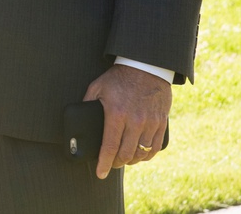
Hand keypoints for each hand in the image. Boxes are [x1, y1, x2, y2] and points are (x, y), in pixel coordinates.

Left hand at [83, 64, 171, 178]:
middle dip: (116, 163)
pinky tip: (139, 155)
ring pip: (141, 154)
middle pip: (126, 154)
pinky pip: (154, 148)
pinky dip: (146, 156)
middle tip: (110, 164)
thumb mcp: (97, 86)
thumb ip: (88, 103)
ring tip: (123, 159)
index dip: (104, 163)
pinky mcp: (161, 123)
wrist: (145, 67)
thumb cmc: (118, 77)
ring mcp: (150, 123)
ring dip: (131, 161)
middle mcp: (134, 121)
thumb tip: (80, 120)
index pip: (110, 146)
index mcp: (116, 113)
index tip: (99, 173)